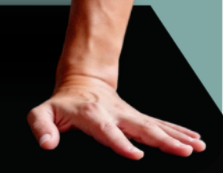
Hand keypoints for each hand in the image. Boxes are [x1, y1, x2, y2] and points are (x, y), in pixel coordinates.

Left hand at [27, 76, 206, 159]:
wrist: (81, 81)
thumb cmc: (63, 102)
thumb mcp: (44, 112)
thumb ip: (41, 126)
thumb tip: (46, 143)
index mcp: (93, 116)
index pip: (108, 132)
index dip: (121, 143)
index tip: (136, 154)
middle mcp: (115, 114)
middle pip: (140, 128)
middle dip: (161, 140)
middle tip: (182, 150)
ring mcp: (128, 115)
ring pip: (155, 126)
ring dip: (176, 136)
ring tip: (195, 146)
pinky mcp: (137, 117)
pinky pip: (160, 124)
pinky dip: (178, 131)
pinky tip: (195, 140)